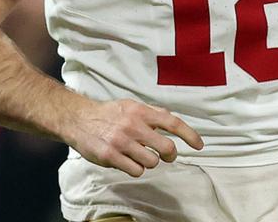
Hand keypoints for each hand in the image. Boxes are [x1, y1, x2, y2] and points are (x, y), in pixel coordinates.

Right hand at [61, 98, 202, 176]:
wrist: (79, 119)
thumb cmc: (109, 114)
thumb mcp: (131, 106)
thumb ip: (152, 113)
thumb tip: (172, 121)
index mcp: (141, 111)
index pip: (173, 123)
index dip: (190, 135)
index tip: (199, 146)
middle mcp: (133, 125)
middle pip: (166, 148)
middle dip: (169, 155)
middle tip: (165, 155)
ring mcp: (121, 141)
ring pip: (152, 162)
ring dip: (150, 162)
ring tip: (139, 155)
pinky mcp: (110, 156)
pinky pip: (136, 171)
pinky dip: (136, 169)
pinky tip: (128, 161)